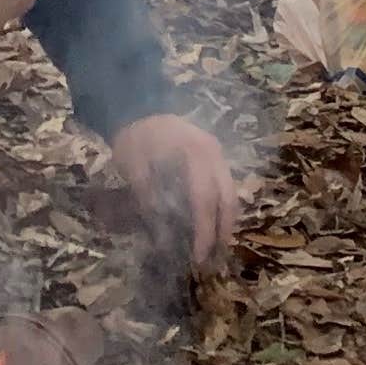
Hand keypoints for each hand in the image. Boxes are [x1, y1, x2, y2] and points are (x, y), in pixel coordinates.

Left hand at [109, 113, 238, 268]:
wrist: (138, 106)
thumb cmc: (135, 137)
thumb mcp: (134, 167)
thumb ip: (149, 199)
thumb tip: (162, 238)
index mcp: (193, 153)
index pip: (204, 199)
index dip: (204, 231)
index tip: (199, 256)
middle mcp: (213, 152)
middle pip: (228, 197)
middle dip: (224, 230)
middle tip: (214, 257)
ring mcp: (217, 152)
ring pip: (231, 192)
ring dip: (226, 220)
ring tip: (216, 246)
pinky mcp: (215, 156)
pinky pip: (225, 185)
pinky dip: (221, 207)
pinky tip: (212, 224)